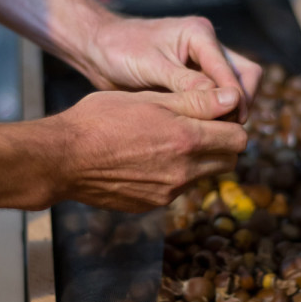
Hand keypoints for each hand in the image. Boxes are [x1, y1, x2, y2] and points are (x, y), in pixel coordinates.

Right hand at [36, 87, 248, 211]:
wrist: (61, 158)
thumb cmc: (99, 120)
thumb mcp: (148, 99)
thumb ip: (194, 101)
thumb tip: (232, 98)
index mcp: (187, 139)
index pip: (239, 138)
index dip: (231, 123)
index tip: (215, 114)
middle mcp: (183, 171)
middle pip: (228, 162)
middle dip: (220, 144)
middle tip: (196, 127)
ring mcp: (167, 192)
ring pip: (202, 176)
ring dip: (196, 161)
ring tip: (164, 142)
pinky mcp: (150, 204)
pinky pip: (175, 189)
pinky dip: (170, 175)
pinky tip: (143, 160)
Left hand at [87, 15, 262, 122]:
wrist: (96, 50)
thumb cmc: (118, 50)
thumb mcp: (151, 66)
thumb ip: (185, 82)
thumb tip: (224, 101)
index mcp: (199, 34)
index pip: (233, 70)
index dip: (236, 98)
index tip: (233, 124)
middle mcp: (205, 46)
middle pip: (244, 76)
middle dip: (240, 103)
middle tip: (228, 131)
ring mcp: (200, 62)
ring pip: (231, 88)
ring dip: (228, 109)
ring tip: (216, 134)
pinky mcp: (191, 78)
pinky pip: (213, 96)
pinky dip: (213, 112)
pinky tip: (204, 131)